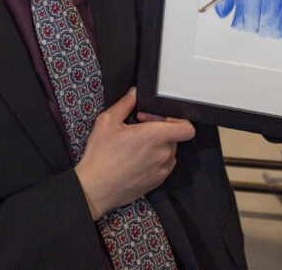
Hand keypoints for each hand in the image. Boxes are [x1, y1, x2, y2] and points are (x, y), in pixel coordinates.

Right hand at [74, 88, 194, 219]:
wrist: (95, 188)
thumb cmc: (100, 157)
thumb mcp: (108, 121)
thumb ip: (125, 103)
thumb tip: (134, 93)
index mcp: (155, 137)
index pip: (186, 128)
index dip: (177, 119)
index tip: (159, 118)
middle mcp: (163, 154)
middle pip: (175, 136)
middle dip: (160, 129)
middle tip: (140, 127)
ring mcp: (162, 170)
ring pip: (169, 151)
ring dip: (158, 145)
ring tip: (137, 144)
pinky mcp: (157, 182)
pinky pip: (163, 165)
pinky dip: (155, 159)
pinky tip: (136, 158)